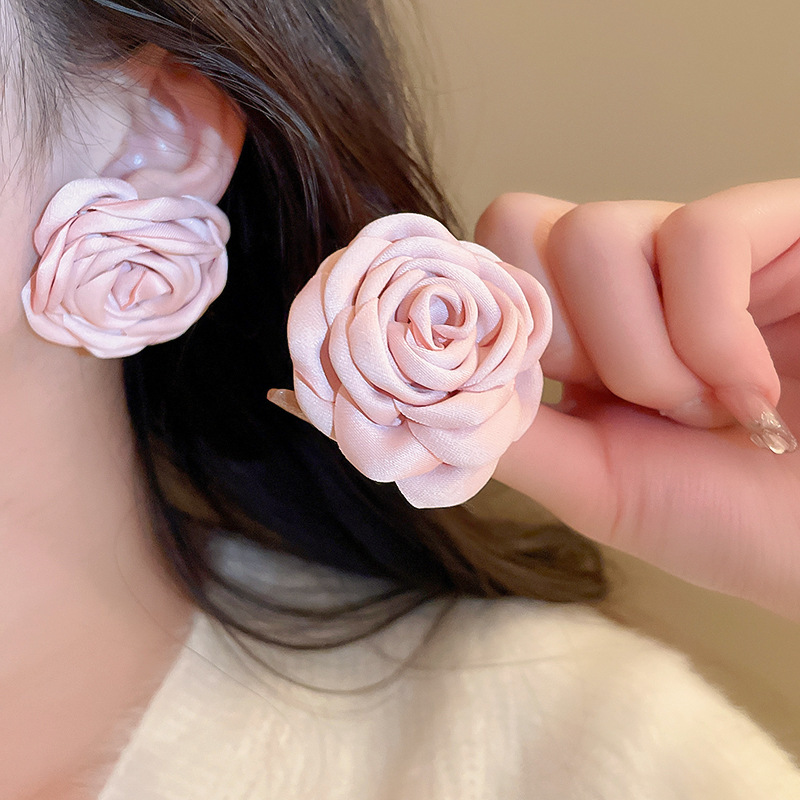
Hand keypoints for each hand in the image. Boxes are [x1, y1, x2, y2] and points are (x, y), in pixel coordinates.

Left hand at [475, 182, 799, 620]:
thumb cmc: (735, 520)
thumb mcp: (598, 485)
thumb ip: (512, 433)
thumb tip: (421, 393)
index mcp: (577, 326)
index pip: (486, 258)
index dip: (497, 323)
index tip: (553, 394)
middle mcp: (628, 272)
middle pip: (518, 223)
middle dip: (569, 339)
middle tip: (638, 405)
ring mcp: (699, 242)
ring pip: (593, 233)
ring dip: (644, 354)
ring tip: (706, 407)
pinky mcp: (778, 226)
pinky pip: (698, 238)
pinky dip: (712, 338)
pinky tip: (753, 392)